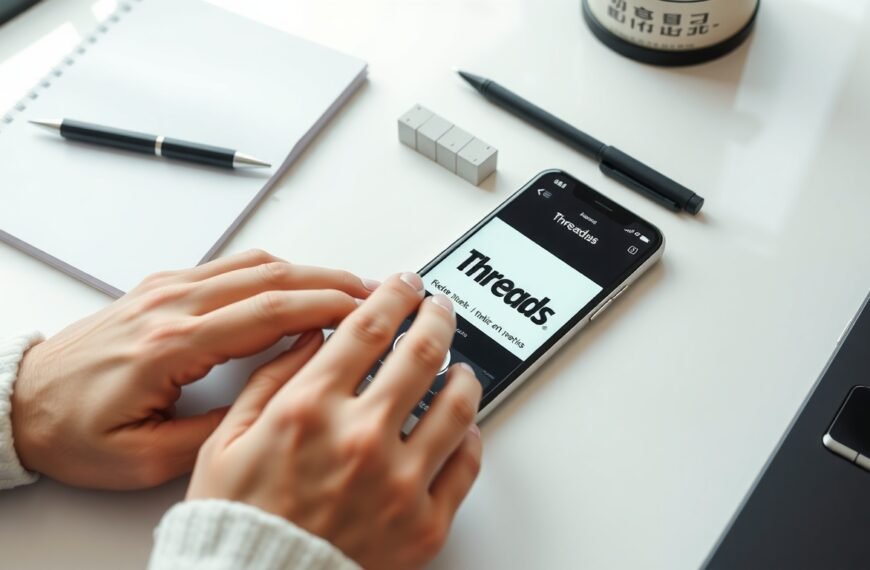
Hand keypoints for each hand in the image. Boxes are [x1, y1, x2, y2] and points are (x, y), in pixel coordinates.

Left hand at [11, 249, 375, 489]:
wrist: (22, 403)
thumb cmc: (73, 430)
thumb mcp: (145, 458)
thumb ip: (215, 431)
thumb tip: (273, 406)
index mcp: (170, 345)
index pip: (266, 312)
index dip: (324, 307)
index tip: (365, 310)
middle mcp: (171, 306)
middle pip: (270, 278)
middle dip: (331, 282)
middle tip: (375, 292)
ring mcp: (167, 290)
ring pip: (254, 265)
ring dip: (308, 271)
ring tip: (348, 287)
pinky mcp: (163, 288)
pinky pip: (231, 266)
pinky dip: (275, 270)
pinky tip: (297, 282)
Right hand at [188, 272, 482, 568]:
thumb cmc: (238, 521)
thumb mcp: (227, 440)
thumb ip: (272, 379)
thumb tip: (315, 336)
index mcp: (309, 411)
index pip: (368, 328)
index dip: (393, 296)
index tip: (403, 285)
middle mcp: (359, 439)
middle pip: (421, 353)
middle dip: (436, 318)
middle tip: (439, 308)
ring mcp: (399, 483)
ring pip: (457, 406)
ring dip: (464, 375)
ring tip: (460, 366)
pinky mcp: (424, 523)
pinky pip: (466, 464)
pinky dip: (471, 436)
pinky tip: (463, 425)